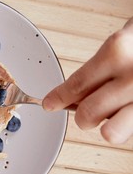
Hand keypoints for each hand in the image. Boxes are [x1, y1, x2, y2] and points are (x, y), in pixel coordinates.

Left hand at [43, 17, 132, 143]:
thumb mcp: (124, 41)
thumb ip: (100, 67)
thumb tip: (72, 94)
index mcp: (117, 52)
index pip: (75, 85)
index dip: (57, 98)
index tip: (48, 104)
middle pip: (86, 115)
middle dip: (83, 115)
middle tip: (88, 109)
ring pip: (110, 133)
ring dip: (107, 126)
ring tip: (115, 113)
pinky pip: (132, 131)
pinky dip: (128, 123)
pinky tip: (131, 108)